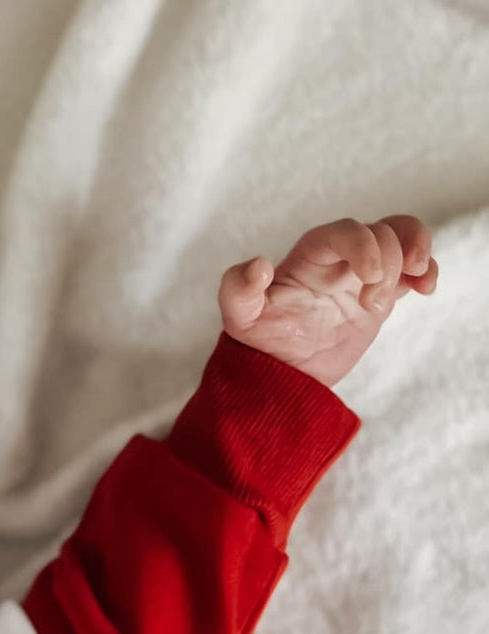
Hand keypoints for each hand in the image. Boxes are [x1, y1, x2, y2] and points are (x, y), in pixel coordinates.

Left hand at [218, 214, 437, 385]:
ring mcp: (363, 272)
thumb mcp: (240, 317)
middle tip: (370, 305)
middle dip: (388, 262)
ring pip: (402, 238)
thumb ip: (238, 288)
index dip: (364, 244)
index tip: (371, 275)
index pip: (346, 230)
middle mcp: (340, 257)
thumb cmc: (261, 339)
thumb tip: (258, 265)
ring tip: (415, 282)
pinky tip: (427, 288)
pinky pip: (413, 268)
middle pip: (380, 232)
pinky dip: (427, 270)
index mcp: (312, 254)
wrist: (283, 371)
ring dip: (414, 255)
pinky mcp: (381, 292)